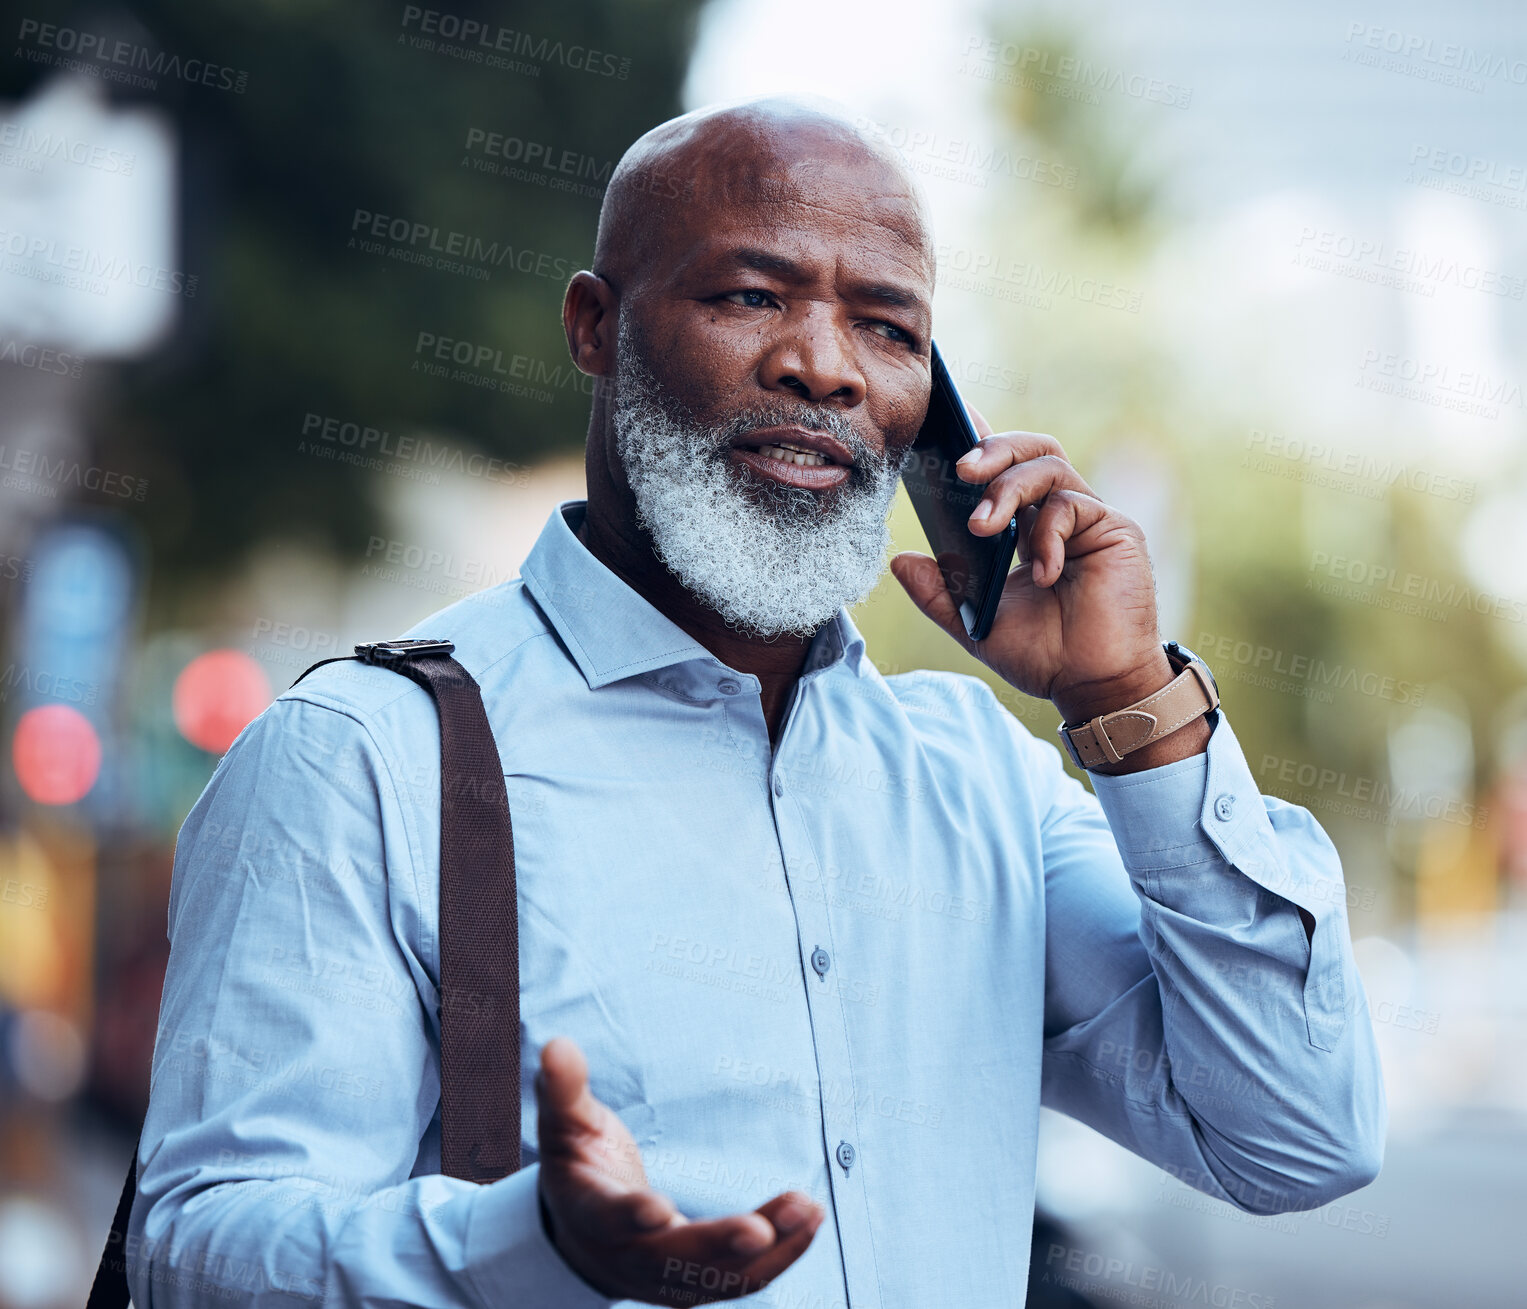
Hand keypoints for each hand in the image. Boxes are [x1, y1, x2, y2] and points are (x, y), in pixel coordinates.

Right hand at [534, 1037, 824, 1302]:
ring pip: (718, 1277)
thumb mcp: (565, 1125)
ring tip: (806, 1209)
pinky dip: (779, 1256)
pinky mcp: (697, 1285)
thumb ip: (563, 1088)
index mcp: (591, 1213)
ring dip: (767, 1250)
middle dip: (718, 1246)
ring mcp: (665, 1279)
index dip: (631, 1215)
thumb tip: (557, 1043)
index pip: (610, 1218)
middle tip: (760, 1229)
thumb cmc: (579, 1166)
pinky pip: (741, 1280)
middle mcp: (628, 1256)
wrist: (583, 1235)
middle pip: (673, 1261)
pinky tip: (809, 1221)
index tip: (660, 1206)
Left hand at [890, 410, 1195, 763]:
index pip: (1002, 471)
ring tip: (982, 525)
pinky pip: (1073, 507)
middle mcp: (1058, 515)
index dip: (978, 444)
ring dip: (1009, 488)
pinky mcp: (1115, 530)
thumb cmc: (1043, 656)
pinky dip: (1047, 535)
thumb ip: (940, 593)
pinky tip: (1041, 574)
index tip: (944, 428)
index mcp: (1025, 529)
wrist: (1092, 688)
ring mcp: (1088, 520)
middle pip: (1030, 451)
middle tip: (960, 470)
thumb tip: (898, 561)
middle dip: (992, 449)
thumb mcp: (976, 624)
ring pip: (1049, 466)